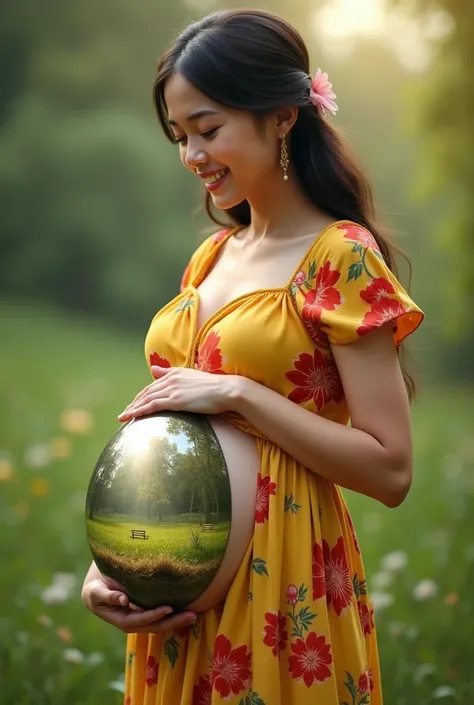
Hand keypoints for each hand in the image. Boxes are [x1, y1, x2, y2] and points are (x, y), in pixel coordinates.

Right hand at [81, 575, 196, 633]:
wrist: (95, 587)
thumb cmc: (95, 587)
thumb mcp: (96, 591)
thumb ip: (108, 596)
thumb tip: (124, 600)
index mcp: (120, 619)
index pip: (139, 620)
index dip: (153, 616)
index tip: (168, 608)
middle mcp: (132, 623)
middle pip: (154, 626)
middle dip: (173, 622)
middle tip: (191, 615)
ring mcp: (140, 619)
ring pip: (160, 624)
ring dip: (177, 621)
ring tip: (193, 615)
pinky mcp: (145, 613)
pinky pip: (160, 618)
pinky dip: (173, 616)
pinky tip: (186, 611)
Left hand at [118, 366, 239, 420]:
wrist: (227, 390)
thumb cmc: (213, 386)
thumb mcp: (190, 376)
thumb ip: (171, 373)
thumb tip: (153, 370)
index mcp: (174, 374)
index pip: (152, 386)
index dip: (140, 396)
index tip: (133, 405)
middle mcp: (171, 379)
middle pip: (146, 392)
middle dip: (133, 403)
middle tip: (124, 414)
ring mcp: (173, 389)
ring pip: (146, 399)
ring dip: (133, 409)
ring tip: (123, 418)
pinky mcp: (176, 400)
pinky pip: (153, 405)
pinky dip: (140, 410)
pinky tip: (133, 416)